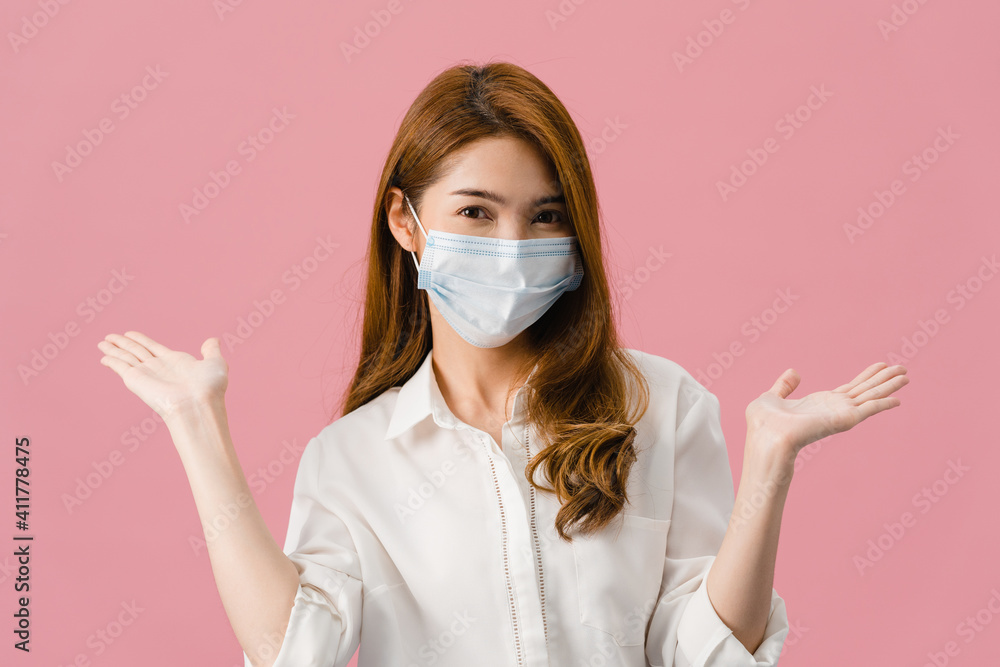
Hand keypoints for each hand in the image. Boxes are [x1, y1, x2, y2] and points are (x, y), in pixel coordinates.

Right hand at [98, 331, 228, 418]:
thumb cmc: (210, 388)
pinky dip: (112, 361)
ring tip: (101, 343)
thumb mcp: (215, 363)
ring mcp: (147, 374)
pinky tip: (103, 357)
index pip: (152, 347)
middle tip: (109, 337)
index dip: (141, 340)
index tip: (129, 334)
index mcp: (175, 362)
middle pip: (136, 351)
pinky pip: (121, 367)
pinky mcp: (136, 380)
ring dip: (113, 350)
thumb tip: (213, 340)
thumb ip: (211, 351)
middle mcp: (159, 368)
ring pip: (126, 357)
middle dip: (123, 344)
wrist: (198, 405)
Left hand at [745, 362, 908, 465]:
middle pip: (865, 390)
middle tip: (903, 368)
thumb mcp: (771, 397)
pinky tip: (899, 399)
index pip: (848, 388)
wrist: (767, 437)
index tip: (880, 365)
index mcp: (820, 404)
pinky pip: (868, 408)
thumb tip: (794, 372)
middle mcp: (834, 409)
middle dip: (883, 379)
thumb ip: (784, 386)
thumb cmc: (763, 424)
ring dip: (889, 385)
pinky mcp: (844, 419)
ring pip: (871, 396)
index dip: (865, 377)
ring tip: (907, 374)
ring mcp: (840, 415)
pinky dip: (883, 403)